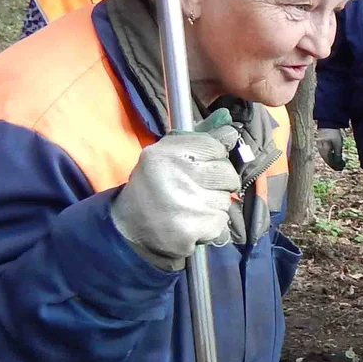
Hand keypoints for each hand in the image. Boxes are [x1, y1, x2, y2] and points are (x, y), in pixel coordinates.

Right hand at [111, 129, 239, 269]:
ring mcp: (185, 204)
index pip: (215, 147)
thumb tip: (232, 132)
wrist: (130, 226)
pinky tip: (193, 222)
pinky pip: (221, 220)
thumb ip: (201, 141)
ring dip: (214, 204)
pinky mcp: (191, 229)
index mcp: (166, 153)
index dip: (214, 158)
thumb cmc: (154, 185)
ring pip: (226, 199)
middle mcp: (175, 176)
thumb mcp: (168, 154)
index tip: (201, 166)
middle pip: (227, 174)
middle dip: (219, 183)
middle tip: (197, 189)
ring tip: (192, 206)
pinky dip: (212, 224)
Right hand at [316, 128, 345, 169]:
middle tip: (340, 168)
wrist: (327, 123)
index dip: (335, 166)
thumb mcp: (338, 144)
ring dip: (331, 161)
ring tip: (337, 164)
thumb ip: (338, 154)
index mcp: (324, 150)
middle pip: (326, 160)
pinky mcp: (319, 144)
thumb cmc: (333, 133)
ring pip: (325, 157)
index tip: (341, 168)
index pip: (329, 161)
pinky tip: (333, 157)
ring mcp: (319, 147)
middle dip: (333, 164)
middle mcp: (320, 149)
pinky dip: (328, 156)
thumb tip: (338, 163)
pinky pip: (324, 153)